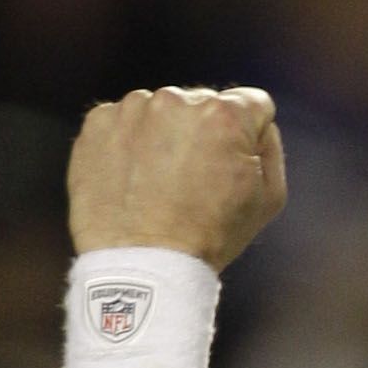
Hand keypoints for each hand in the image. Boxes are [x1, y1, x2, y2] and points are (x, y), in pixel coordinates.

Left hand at [68, 85, 287, 269]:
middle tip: (192, 184)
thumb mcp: (267, 199)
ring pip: (160, 113)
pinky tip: (132, 182)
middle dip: (202, 135)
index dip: (248, 136)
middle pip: (202, 105)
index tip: (232, 165)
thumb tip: (256, 123)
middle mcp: (177, 99)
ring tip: (158, 186)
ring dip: (163, 138)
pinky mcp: (97, 123)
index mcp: (223, 114)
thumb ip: (269, 147)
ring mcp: (132, 109)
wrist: (142, 268)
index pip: (250, 104)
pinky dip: (127, 147)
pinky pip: (121, 125)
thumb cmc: (209, 238)